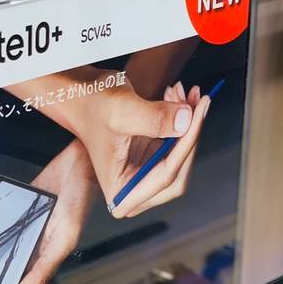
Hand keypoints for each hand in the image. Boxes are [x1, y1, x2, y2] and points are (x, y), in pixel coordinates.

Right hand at [80, 78, 210, 218]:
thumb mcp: (122, 111)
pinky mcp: (153, 160)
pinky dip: (184, 119)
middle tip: (199, 101)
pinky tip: (178, 96)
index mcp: (121, 192)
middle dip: (191, 134)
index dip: (186, 146)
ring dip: (190, 121)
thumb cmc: (93, 105)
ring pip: (182, 156)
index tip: (198, 113)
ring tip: (182, 91)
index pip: (166, 178)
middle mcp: (134, 191)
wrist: (83, 95)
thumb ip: (154, 119)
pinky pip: (179, 145)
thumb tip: (187, 121)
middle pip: (179, 172)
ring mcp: (145, 177)